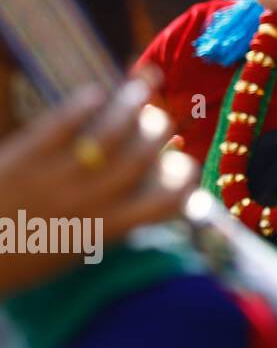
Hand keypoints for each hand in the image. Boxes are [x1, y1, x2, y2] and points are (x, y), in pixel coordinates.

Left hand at [0, 79, 194, 294]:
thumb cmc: (16, 262)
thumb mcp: (70, 252)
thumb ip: (104, 226)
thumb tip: (138, 199)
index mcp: (103, 229)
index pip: (162, 205)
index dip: (184, 183)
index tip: (190, 168)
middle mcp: (88, 202)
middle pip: (140, 159)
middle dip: (159, 134)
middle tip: (164, 119)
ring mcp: (56, 177)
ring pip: (109, 134)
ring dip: (132, 106)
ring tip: (144, 86)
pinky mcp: (25, 158)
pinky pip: (62, 124)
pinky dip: (83, 105)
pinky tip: (96, 92)